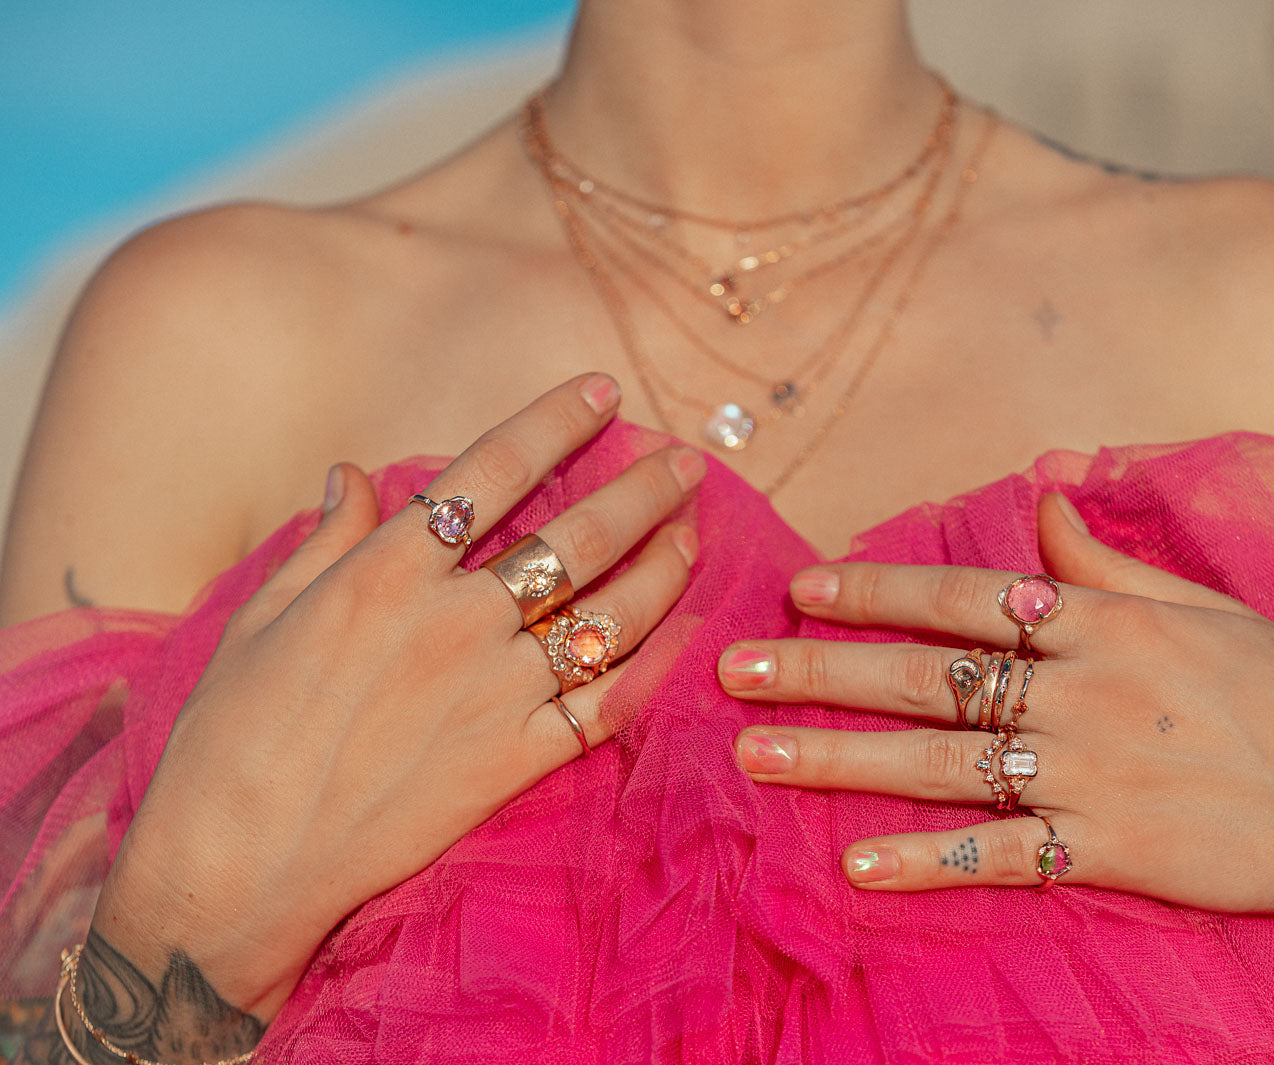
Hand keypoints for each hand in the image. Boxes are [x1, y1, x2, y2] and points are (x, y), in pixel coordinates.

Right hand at [90, 375, 703, 1022]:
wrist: (237, 865)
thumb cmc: (231, 736)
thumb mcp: (260, 619)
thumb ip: (324, 539)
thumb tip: (351, 470)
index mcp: (387, 571)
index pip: (493, 470)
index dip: (556, 421)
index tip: (602, 391)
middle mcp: (455, 621)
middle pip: (577, 537)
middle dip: (643, 490)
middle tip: (687, 462)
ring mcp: (495, 694)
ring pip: (610, 615)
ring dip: (664, 568)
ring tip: (693, 536)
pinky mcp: (516, 762)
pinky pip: (608, 705)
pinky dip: (654, 665)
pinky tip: (684, 632)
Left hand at [718, 493, 1273, 1040]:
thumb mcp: (1205, 607)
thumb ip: (1109, 562)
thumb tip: (1045, 498)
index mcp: (1105, 621)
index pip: (965, 596)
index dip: (875, 589)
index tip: (800, 586)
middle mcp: (1087, 690)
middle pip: (929, 675)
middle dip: (824, 669)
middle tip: (735, 668)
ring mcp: (1096, 773)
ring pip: (943, 760)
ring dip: (842, 758)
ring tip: (755, 755)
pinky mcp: (1115, 851)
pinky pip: (1003, 856)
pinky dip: (929, 861)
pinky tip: (857, 865)